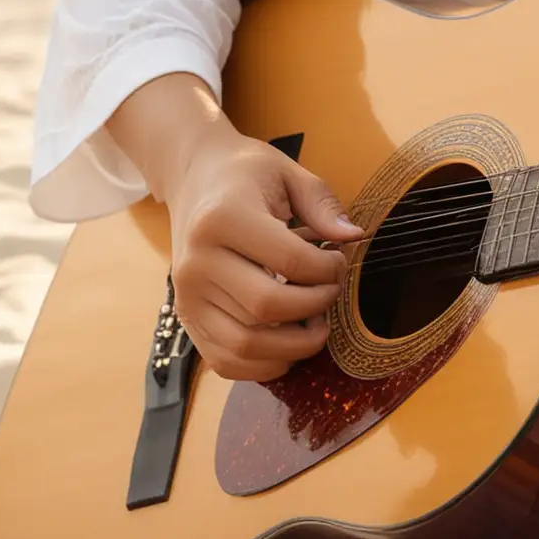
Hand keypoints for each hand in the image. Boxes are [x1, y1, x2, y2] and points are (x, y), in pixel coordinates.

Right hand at [165, 123, 363, 381]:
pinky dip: (262, 365)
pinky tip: (287, 344)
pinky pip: (225, 361)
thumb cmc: (245, 173)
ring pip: (245, 345)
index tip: (340, 260)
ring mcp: (186, 296)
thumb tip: (354, 237)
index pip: (289, 261)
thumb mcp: (288, 172)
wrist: (193, 178)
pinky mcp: (185, 319)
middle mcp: (198, 263)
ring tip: (317, 324)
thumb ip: (322, 205)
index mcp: (223, 219)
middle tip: (332, 291)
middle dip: (315, 306)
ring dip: (293, 346)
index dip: (327, 270)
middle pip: (267, 308)